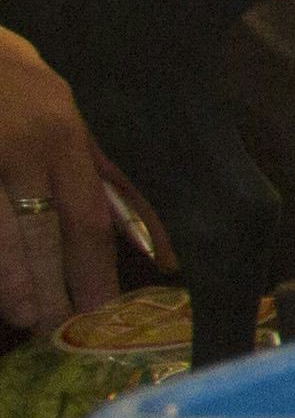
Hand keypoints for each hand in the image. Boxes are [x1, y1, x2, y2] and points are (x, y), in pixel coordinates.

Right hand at [0, 25, 121, 337]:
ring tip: (22, 317)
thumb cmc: (25, 90)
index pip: (87, 216)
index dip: (95, 267)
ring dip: (12, 277)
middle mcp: (26, 150)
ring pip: (2, 227)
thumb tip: (156, 242)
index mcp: (65, 141)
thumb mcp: (70, 123)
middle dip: (52, 283)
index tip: (101, 309)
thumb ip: (106, 182)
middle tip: (56, 327)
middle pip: (43, 229)